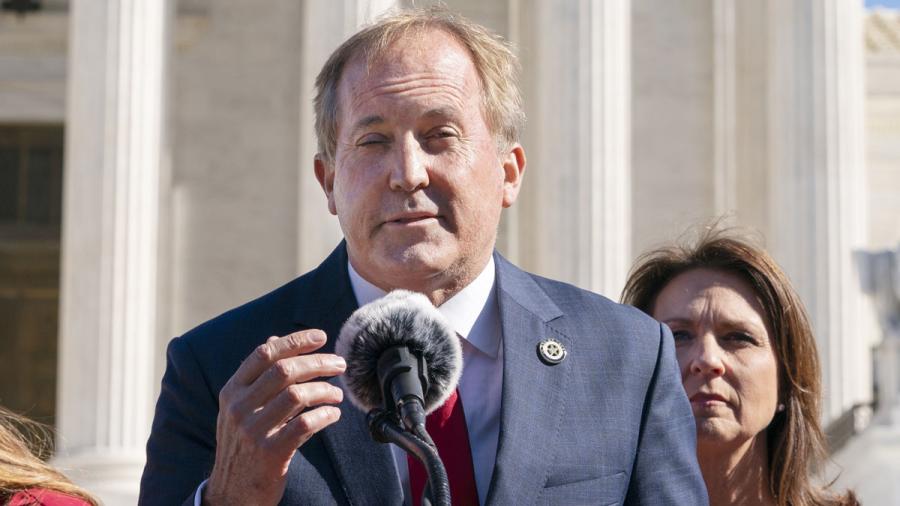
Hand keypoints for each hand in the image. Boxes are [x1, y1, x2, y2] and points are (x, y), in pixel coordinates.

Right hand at [203, 329, 345, 505]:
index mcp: (232, 391)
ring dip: (325, 389)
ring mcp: (253, 430)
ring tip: (337, 393)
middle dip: (318, 362)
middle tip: (339, 363)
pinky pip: (305, 424)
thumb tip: (274, 339)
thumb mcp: (238, 408)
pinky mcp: (270, 452)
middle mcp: (239, 407)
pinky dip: (325, 416)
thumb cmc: (242, 445)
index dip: (295, 341)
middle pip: (285, 370)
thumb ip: (257, 376)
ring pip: (297, 395)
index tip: (321, 336)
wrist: (231, 493)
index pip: (265, 353)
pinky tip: (333, 415)